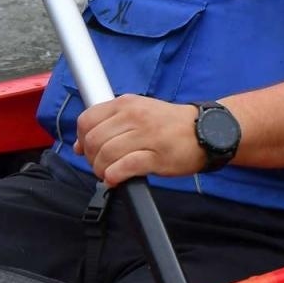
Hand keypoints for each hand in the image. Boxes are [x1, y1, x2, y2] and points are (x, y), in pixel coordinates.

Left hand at [74, 95, 208, 184]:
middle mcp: (134, 116)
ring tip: (106, 173)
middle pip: (94, 139)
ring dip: (100, 169)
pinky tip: (114, 179)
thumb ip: (108, 124)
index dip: (80, 138)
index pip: (87, 119)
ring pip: (107, 153)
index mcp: (126, 104)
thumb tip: (78, 146)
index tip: (85, 149)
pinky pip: (125, 166)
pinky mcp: (157, 156)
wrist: (205, 131)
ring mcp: (146, 136)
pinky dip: (114, 175)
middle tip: (98, 165)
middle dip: (90, 157)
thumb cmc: (168, 124)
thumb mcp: (137, 112)